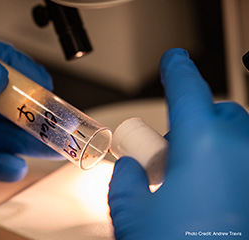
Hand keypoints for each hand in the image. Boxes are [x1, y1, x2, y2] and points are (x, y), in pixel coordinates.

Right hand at [108, 48, 248, 238]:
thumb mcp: (131, 212)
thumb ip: (126, 179)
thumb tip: (132, 167)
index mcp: (203, 143)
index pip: (186, 86)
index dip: (176, 68)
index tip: (173, 58)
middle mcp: (241, 149)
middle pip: (216, 112)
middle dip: (192, 121)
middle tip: (169, 153)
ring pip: (235, 137)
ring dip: (209, 145)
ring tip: (188, 179)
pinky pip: (244, 162)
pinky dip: (226, 166)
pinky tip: (209, 195)